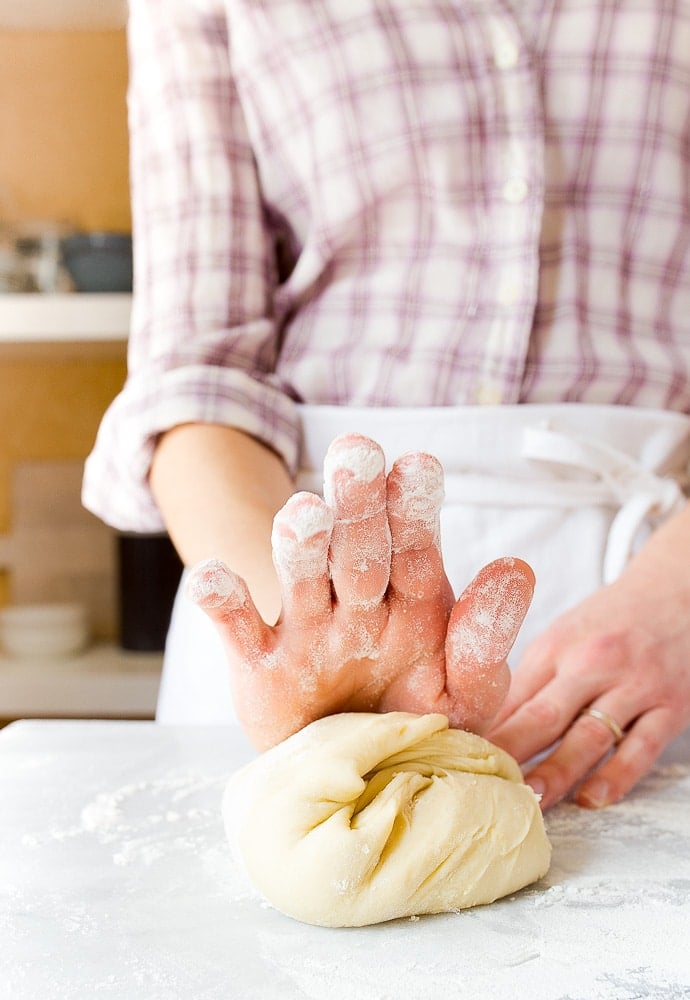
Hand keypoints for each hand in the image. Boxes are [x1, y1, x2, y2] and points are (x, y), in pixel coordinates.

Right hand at [186, 433, 533, 748]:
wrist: (356, 778)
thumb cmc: (418, 721)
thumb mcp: (468, 692)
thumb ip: (485, 639)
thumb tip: (517, 566)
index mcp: (413, 597)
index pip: (415, 544)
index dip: (415, 505)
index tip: (419, 466)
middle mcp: (358, 601)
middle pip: (357, 545)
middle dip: (358, 503)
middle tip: (357, 452)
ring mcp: (306, 630)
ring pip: (302, 576)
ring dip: (301, 544)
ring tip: (304, 514)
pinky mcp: (260, 667)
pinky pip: (238, 631)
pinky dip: (222, 603)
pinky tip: (213, 576)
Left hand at [487, 504, 689, 808]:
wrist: (677, 593)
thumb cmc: (610, 623)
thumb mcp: (565, 637)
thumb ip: (533, 680)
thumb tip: (489, 728)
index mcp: (557, 646)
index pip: (513, 696)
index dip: (485, 731)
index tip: (459, 759)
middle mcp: (593, 664)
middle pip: (544, 716)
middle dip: (512, 754)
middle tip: (485, 787)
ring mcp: (633, 686)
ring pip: (589, 736)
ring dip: (557, 772)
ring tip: (530, 801)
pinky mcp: (670, 706)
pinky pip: (641, 748)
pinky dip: (616, 776)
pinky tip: (591, 798)